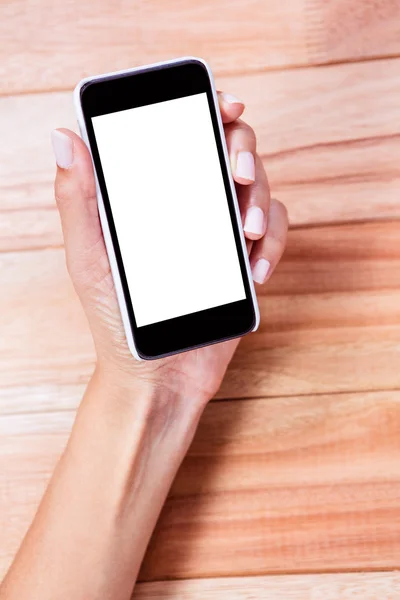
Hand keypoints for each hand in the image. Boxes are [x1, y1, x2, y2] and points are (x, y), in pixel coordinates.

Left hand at [51, 91, 287, 405]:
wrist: (154, 374)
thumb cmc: (115, 318)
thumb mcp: (89, 258)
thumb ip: (79, 200)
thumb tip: (65, 136)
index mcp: (156, 199)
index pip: (184, 137)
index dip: (208, 111)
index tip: (224, 104)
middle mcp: (192, 208)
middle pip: (232, 153)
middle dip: (244, 152)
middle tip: (237, 173)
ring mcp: (221, 234)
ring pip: (260, 191)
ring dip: (261, 202)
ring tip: (247, 232)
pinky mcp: (244, 263)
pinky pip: (275, 237)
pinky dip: (274, 245)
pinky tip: (254, 269)